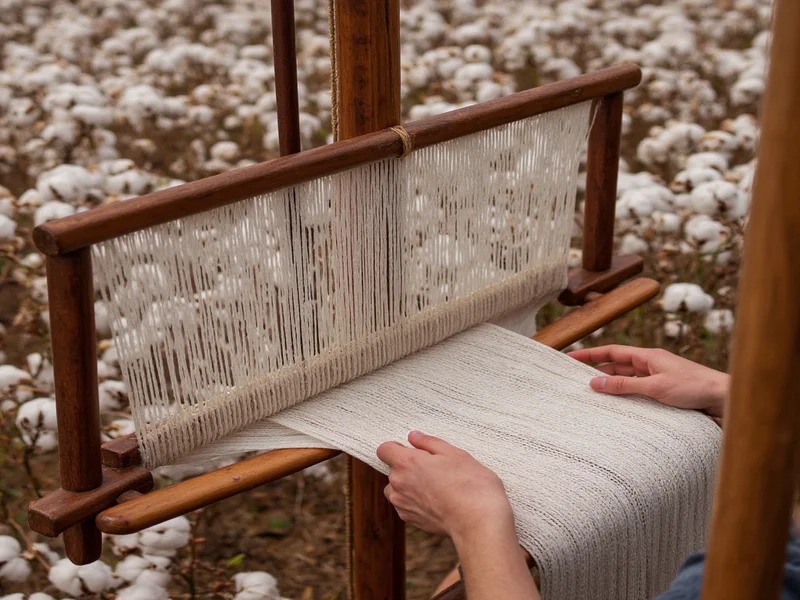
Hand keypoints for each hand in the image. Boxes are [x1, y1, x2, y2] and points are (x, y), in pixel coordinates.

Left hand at [376, 431, 513, 539]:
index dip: (396, 447)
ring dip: (408, 485)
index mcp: (407, 463)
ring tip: (434, 486)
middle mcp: (399, 484)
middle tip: (434, 468)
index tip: (412, 450)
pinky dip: (415, 502)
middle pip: (392, 470)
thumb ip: (429, 443)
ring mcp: (403, 504)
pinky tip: (436, 501)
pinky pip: (405, 506)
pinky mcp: (411, 521)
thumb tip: (413, 437)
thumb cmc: (470, 484)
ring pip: (396, 489)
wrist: (478, 522)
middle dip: (407, 466)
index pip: (384, 449)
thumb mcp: (454, 454)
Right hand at [568, 345, 728, 417]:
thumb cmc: (695, 388)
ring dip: (611, 388)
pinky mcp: (665, 395)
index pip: (612, 352)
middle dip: (596, 373)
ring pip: (627, 382)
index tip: (570, 358)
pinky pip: (638, 394)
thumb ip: (624, 386)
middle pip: (617, 367)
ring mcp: (658, 380)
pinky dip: (625, 399)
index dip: (590, 355)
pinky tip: (616, 409)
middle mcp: (651, 366)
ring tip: (590, 398)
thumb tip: (594, 383)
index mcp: (648, 356)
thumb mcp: (655, 387)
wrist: (725, 400)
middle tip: (574, 382)